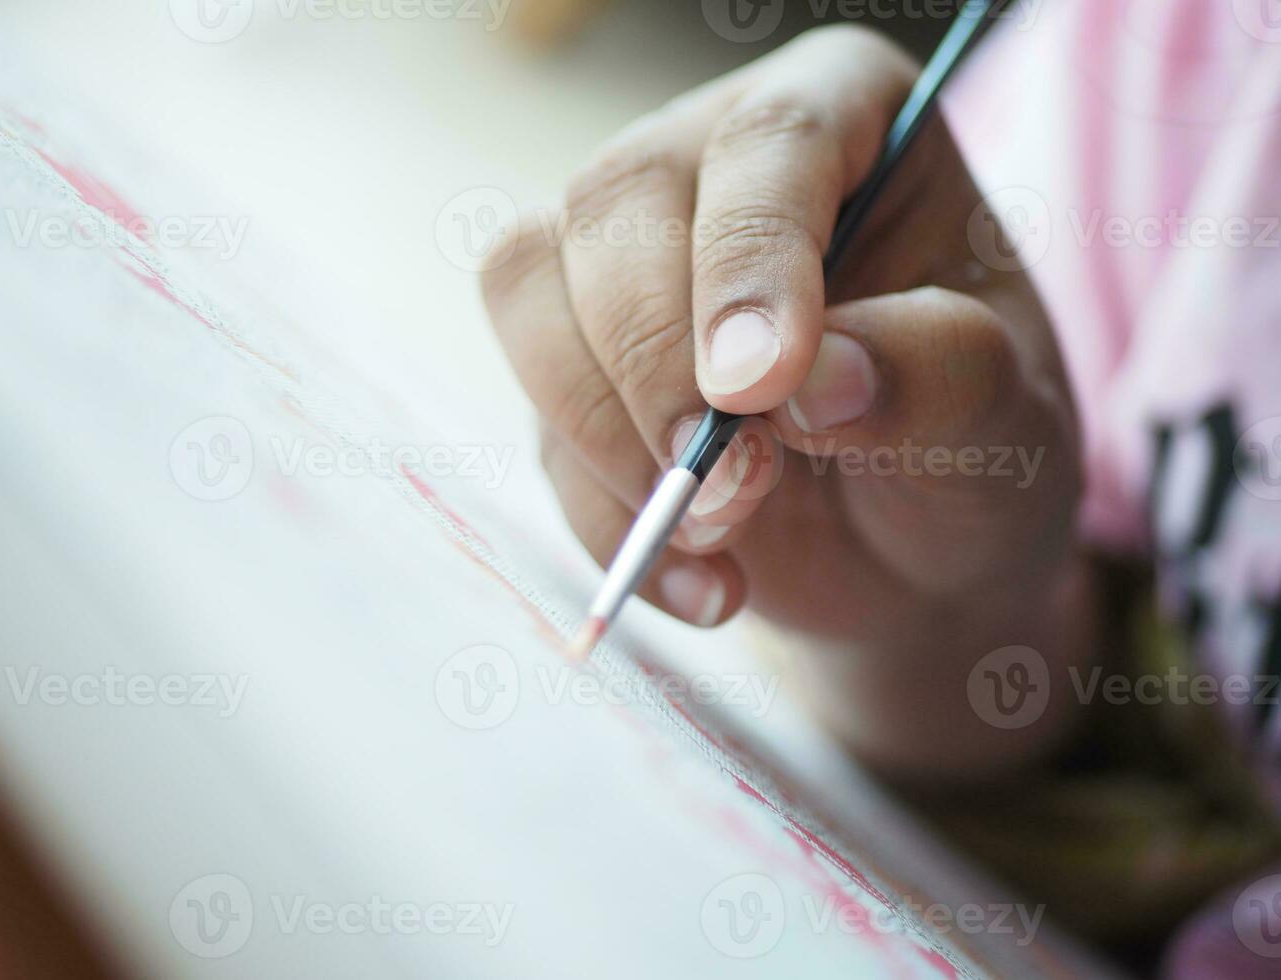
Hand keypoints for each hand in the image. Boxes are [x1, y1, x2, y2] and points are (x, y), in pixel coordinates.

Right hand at [482, 26, 1090, 774]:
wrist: (911, 550)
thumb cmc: (973, 446)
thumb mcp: (1003, 412)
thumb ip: (935, 373)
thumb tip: (813, 381)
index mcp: (846, 116)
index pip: (771, 139)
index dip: (751, 259)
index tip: (759, 390)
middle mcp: (713, 160)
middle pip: (615, 202)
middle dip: (657, 362)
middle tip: (739, 487)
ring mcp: (623, 255)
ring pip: (527, 284)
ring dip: (604, 433)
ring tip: (722, 536)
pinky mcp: (572, 360)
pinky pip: (537, 418)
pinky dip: (604, 518)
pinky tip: (703, 581)